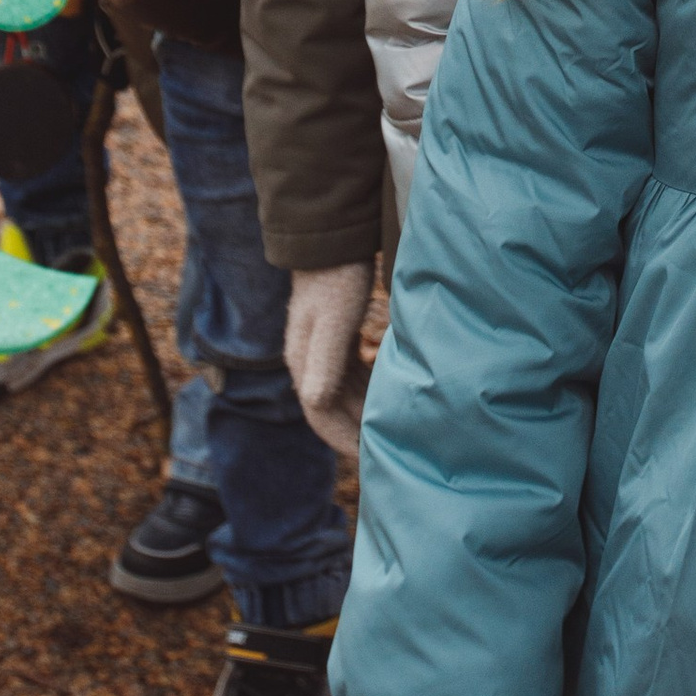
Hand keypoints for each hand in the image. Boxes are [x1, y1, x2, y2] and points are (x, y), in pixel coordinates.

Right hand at [283, 264, 374, 453]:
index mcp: (304, 361)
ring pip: (342, 393)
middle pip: (331, 409)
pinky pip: (351, 375)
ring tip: (390, 431)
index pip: (319, 415)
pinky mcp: (337, 337)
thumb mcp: (335, 321)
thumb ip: (327, 361)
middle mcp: (309, 360)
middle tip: (386, 452)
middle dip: (355, 431)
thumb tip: (314, 403)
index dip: (342, 439)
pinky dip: (367, 390)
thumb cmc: (337, 278)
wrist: (333, 238)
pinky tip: (387, 397)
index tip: (370, 457)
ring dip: (362, 413)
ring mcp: (322, 349)